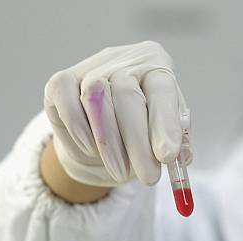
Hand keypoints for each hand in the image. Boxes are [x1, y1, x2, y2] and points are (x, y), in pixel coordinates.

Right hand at [44, 41, 191, 187]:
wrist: (103, 142)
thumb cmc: (141, 134)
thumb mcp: (164, 138)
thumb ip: (176, 145)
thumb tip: (181, 156)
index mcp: (156, 67)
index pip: (162, 89)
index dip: (165, 123)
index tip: (167, 156)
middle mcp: (124, 60)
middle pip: (127, 95)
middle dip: (138, 144)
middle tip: (148, 178)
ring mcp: (90, 67)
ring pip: (95, 98)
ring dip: (109, 143)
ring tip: (121, 172)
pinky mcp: (61, 82)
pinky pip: (66, 102)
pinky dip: (79, 129)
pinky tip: (92, 149)